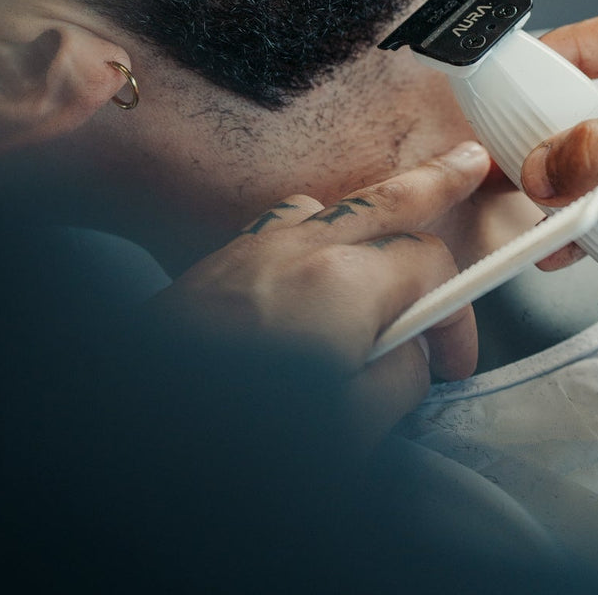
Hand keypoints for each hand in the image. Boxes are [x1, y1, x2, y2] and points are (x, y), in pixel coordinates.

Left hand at [154, 141, 489, 438]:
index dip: (458, 311)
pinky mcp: (219, 264)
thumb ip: (398, 379)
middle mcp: (297, 250)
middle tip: (469, 162)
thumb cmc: (232, 435)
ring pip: (334, 208)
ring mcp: (252, 249)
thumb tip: (407, 354)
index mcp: (340, 285)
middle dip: (437, 182)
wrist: (129, 427)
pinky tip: (321, 258)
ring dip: (373, 215)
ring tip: (400, 217)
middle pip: (389, 200)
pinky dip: (319, 230)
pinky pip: (285, 223)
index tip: (453, 355)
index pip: (433, 265)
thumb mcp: (349, 432)